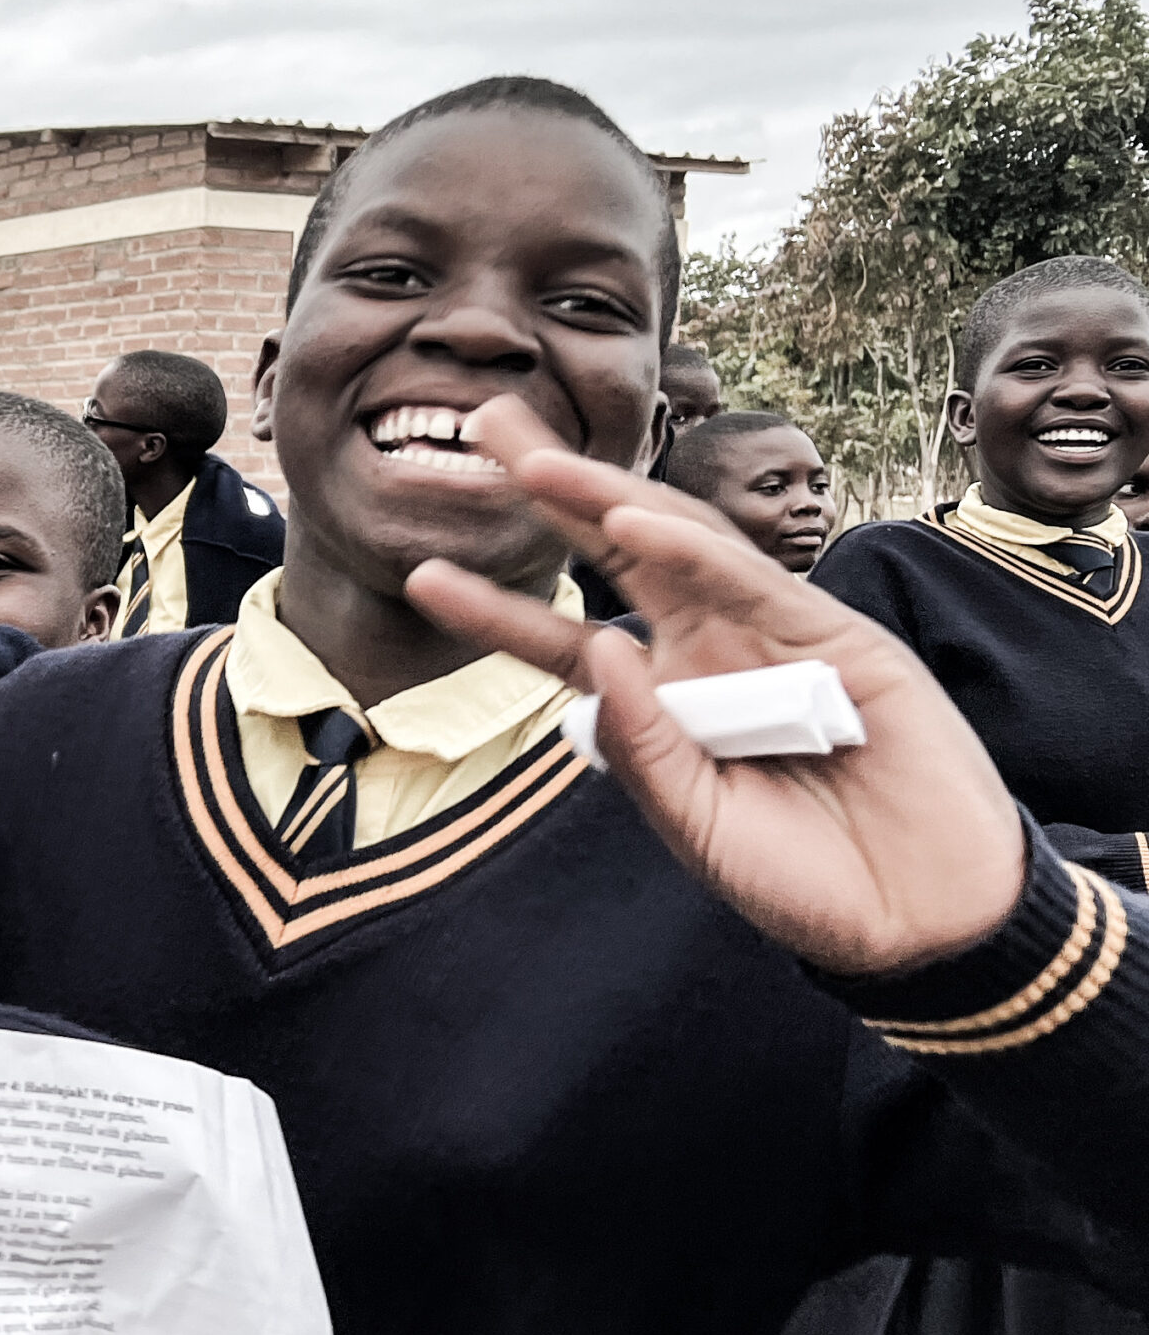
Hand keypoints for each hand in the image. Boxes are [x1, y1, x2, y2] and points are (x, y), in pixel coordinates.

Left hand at [407, 397, 1024, 974]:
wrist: (913, 910)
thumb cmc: (799, 874)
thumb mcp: (696, 824)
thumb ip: (645, 748)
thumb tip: (601, 652)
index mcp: (659, 700)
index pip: (561, 639)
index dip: (496, 610)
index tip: (422, 575)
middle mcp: (705, 650)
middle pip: (612, 552)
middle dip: (553, 489)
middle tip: (485, 424)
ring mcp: (767, 635)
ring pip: (676, 544)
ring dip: (606, 497)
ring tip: (534, 461)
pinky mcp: (834, 636)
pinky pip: (751, 582)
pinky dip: (694, 550)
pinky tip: (634, 522)